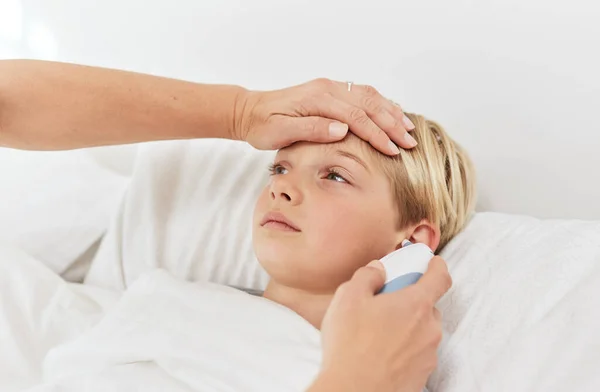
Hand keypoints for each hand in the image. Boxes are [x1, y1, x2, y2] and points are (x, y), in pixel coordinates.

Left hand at [233, 78, 416, 154]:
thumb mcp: (281, 132)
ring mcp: (330, 88)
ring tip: (408, 128)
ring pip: (369, 96)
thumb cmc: (263, 126)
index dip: (377, 134)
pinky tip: (391, 113)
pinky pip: (361, 94)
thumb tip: (342, 129)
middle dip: (392, 124)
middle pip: (369, 104)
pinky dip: (380, 104)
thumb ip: (312, 129)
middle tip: (409, 142)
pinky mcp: (330, 91)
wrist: (250, 111)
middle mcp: (327, 89)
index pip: (356, 116)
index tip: (393, 149)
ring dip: (390, 112)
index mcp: (317, 99)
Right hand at [311, 256, 451, 391]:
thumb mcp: (349, 297)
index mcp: (416, 305)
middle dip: (410, 301)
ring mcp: (428, 355)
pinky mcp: (422, 375)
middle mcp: (429, 329)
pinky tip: (380, 353)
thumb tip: (378, 270)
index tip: (432, 263)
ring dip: (407, 327)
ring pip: (422, 331)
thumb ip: (368, 275)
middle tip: (385, 304)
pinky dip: (404, 349)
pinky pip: (417, 353)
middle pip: (428, 306)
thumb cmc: (350, 344)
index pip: (440, 278)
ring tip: (377, 334)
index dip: (437, 266)